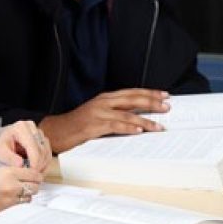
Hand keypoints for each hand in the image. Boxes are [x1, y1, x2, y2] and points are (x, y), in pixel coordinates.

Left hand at [0, 120, 51, 172]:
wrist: (1, 139)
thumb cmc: (0, 144)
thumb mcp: (0, 151)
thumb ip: (10, 158)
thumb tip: (21, 165)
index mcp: (21, 128)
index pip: (33, 147)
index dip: (35, 162)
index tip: (32, 173)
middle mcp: (31, 127)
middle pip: (42, 150)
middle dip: (38, 165)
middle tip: (32, 175)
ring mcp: (37, 132)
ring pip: (46, 152)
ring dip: (42, 165)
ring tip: (34, 173)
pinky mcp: (41, 138)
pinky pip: (47, 152)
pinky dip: (44, 162)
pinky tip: (36, 168)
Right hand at [0, 166, 43, 217]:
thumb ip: (8, 170)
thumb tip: (19, 169)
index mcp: (9, 172)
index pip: (34, 173)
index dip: (36, 173)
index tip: (35, 173)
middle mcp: (13, 185)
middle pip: (36, 185)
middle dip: (35, 182)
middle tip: (32, 180)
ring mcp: (12, 197)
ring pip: (32, 194)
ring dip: (30, 191)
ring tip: (24, 188)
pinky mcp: (9, 205)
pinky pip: (24, 202)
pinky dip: (24, 198)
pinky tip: (18, 195)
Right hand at [39, 89, 169, 152]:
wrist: (55, 131)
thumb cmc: (77, 125)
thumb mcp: (97, 114)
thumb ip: (114, 113)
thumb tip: (138, 118)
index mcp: (104, 98)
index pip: (131, 92)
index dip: (149, 93)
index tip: (165, 95)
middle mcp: (102, 103)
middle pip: (131, 99)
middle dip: (151, 102)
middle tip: (167, 106)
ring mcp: (97, 113)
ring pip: (126, 114)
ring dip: (144, 120)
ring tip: (158, 126)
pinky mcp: (92, 126)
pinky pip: (114, 126)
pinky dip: (128, 128)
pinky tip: (138, 131)